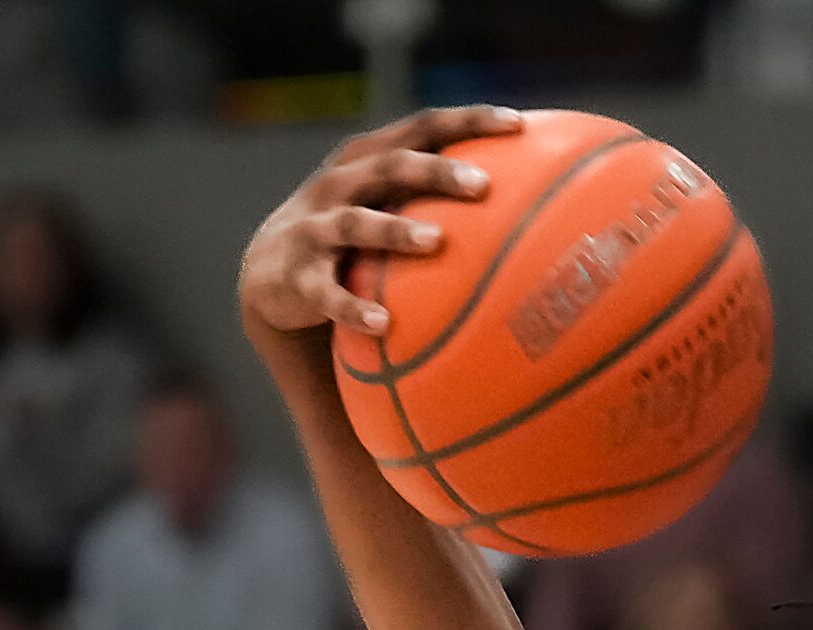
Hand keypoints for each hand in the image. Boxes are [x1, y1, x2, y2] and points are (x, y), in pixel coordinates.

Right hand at [238, 105, 521, 337]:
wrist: (272, 273)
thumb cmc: (360, 240)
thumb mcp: (394, 209)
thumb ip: (447, 205)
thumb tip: (541, 222)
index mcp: (373, 160)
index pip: (425, 128)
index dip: (469, 121)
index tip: (520, 125)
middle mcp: (342, 184)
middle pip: (391, 165)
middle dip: (436, 171)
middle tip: (483, 185)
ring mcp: (316, 227)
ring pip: (357, 222)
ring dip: (395, 229)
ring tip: (435, 241)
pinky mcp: (299, 276)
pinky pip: (327, 293)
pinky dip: (353, 308)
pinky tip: (383, 325)